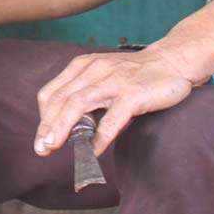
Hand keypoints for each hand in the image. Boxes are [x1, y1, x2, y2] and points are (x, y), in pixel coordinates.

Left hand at [34, 48, 196, 158]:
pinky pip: (112, 118)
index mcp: (83, 66)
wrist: (173, 61)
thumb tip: (67, 127)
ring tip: (54, 147)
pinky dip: (99, 137)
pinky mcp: (133, 93)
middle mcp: (94, 70)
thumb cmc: (136, 74)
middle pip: (60, 99)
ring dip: (62, 128)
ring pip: (79, 104)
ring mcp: (114, 81)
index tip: (41, 137)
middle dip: (47, 126)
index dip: (43, 116)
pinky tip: (93, 152)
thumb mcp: (103, 76)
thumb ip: (86, 94)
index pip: (52, 92)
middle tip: (41, 148)